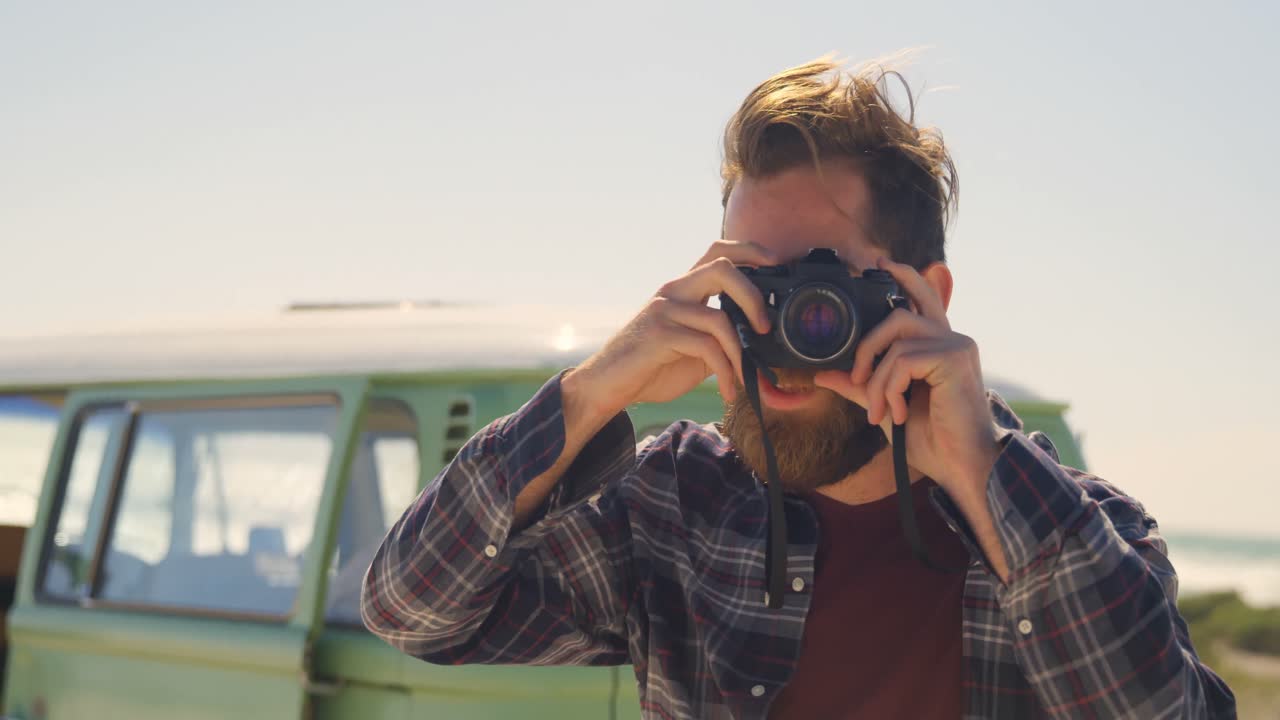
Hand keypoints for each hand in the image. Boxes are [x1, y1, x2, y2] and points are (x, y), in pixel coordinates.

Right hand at [567, 241, 776, 422]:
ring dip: (741, 352)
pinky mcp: (659, 335)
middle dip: (753, 296)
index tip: (774, 263)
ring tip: (747, 376)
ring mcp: (664, 311)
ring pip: (718, 317)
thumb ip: (721, 342)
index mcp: (683, 290)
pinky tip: (729, 390)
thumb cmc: (651, 367)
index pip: (716, 252)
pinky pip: (706, 347)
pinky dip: (726, 371)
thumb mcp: (694, 352)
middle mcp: (673, 292)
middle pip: (721, 267)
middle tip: (765, 327)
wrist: (608, 385)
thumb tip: (762, 351)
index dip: (748, 250)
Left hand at [813, 257, 999, 500]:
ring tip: (879, 411)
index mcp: (939, 345)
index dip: (903, 276)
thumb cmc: (931, 440)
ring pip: (895, 340)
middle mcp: (952, 338)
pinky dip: (888, 387)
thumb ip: (860, 385)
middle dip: (866, 348)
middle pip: (896, 315)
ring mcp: (956, 345)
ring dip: (876, 380)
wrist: (960, 466)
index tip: (879, 263)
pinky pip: (903, 360)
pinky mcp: (955, 359)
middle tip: (857, 382)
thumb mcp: (886, 406)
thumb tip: (824, 373)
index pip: (922, 296)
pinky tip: (894, 412)